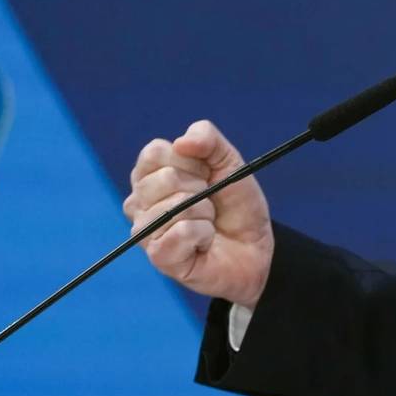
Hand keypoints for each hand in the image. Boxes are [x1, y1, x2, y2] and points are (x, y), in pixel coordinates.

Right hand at [122, 120, 273, 304]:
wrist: (255, 245)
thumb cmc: (235, 205)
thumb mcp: (228, 162)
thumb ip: (207, 138)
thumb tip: (181, 142)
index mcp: (150, 174)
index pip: (154, 153)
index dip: (190, 162)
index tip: (206, 175)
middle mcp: (139, 201)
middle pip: (165, 178)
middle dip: (200, 189)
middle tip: (209, 204)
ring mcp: (146, 230)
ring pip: (174, 207)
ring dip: (204, 214)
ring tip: (208, 224)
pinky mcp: (158, 256)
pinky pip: (182, 232)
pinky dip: (204, 234)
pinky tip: (204, 243)